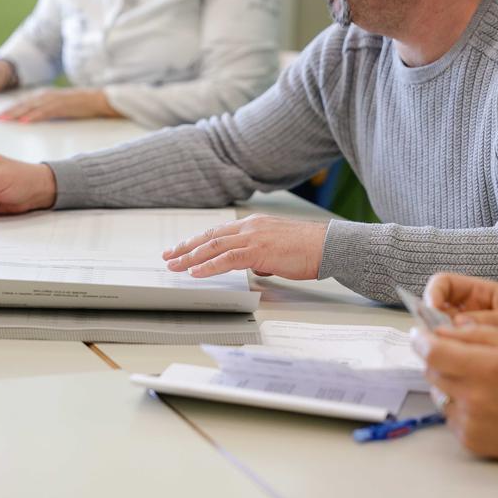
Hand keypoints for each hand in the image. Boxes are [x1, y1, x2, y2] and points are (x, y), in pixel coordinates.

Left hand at [0, 88, 121, 122]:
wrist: (100, 99)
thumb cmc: (82, 106)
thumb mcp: (60, 107)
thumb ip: (47, 111)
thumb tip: (34, 120)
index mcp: (45, 96)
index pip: (23, 103)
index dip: (9, 109)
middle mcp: (46, 95)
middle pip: (23, 104)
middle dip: (8, 112)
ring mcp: (54, 100)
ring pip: (30, 107)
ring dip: (16, 114)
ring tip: (4, 120)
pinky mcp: (62, 106)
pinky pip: (44, 112)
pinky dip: (33, 116)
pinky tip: (24, 121)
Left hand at [162, 214, 328, 279]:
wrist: (329, 246)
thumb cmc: (309, 250)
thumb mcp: (279, 251)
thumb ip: (263, 257)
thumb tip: (255, 268)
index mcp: (254, 225)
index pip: (218, 232)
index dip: (197, 241)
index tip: (181, 248)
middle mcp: (250, 227)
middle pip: (209, 236)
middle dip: (185, 248)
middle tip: (168, 257)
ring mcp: (253, 237)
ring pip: (213, 246)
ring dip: (190, 258)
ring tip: (175, 266)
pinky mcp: (258, 251)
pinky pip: (226, 258)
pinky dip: (208, 265)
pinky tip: (195, 272)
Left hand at [413, 324, 497, 466]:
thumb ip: (476, 333)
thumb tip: (441, 330)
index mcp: (485, 368)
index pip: (432, 352)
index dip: (421, 341)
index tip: (420, 335)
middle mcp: (473, 397)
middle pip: (431, 372)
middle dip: (438, 360)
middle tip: (458, 358)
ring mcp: (469, 421)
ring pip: (437, 394)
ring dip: (448, 384)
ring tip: (477, 383)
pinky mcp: (468, 439)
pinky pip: (449, 415)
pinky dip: (458, 406)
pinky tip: (482, 404)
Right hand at [424, 273, 497, 373]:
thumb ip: (489, 320)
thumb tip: (456, 323)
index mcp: (479, 293)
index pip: (443, 283)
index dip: (433, 293)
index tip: (433, 311)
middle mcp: (468, 309)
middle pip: (434, 309)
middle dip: (431, 323)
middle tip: (438, 340)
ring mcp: (467, 330)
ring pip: (439, 331)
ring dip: (440, 342)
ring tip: (451, 355)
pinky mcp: (470, 349)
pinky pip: (451, 349)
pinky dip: (449, 356)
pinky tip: (457, 365)